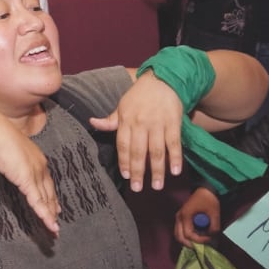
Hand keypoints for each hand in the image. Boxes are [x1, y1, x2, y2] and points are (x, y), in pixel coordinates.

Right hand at [0, 108, 60, 234]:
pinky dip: (43, 213)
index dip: (51, 196)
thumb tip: (11, 164)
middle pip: (49, 192)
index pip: (47, 182)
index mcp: (38, 159)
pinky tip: (48, 223)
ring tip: (54, 229)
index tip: (55, 207)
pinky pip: (37, 200)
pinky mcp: (27, 180)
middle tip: (56, 221)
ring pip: (46, 199)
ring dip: (50, 215)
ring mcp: (35, 174)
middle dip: (53, 208)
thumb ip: (15, 160)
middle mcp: (40, 167)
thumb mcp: (10, 150)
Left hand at [90, 70, 184, 190]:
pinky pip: (174, 143)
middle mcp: (141, 123)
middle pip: (139, 151)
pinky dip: (176, 158)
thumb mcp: (122, 105)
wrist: (163, 80)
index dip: (124, 161)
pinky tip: (175, 171)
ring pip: (157, 150)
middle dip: (139, 171)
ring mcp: (158, 124)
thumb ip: (110, 120)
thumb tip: (92, 123)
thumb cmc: (139, 96)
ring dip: (157, 170)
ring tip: (157, 186)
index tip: (126, 176)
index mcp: (126, 119)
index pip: (123, 144)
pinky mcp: (174, 123)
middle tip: (138, 188)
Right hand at [175, 186, 219, 246]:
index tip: (209, 239)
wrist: (205, 190)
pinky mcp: (182, 218)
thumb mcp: (214, 214)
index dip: (199, 240)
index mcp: (185, 216)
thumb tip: (211, 237)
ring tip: (198, 243)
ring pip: (178, 235)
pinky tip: (196, 237)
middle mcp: (179, 218)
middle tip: (201, 247)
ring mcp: (179, 218)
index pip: (188, 234)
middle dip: (190, 244)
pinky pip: (180, 231)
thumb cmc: (208, 200)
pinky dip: (186, 237)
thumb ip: (214, 227)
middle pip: (179, 237)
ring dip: (187, 241)